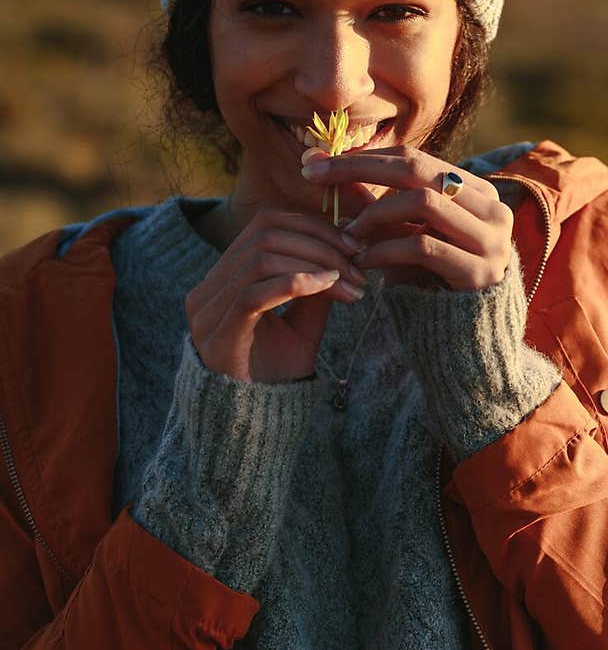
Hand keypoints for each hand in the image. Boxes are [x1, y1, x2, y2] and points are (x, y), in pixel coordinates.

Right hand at [185, 207, 368, 382]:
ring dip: (315, 263)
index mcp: (225, 277)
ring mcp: (207, 310)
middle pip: (265, 234)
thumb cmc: (275, 374)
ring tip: (349, 283)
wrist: (253, 425)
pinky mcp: (217, 333)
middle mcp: (209, 287)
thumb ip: (316, 288)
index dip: (313, 226)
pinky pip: (253, 293)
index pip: (266, 224)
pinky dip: (296, 282)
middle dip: (320, 244)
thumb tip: (346, 253)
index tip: (355, 247)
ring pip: (261, 257)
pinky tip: (328, 287)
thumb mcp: (303, 323)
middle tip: (359, 266)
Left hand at [302, 144, 512, 289]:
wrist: (465, 334)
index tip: (319, 163)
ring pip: (423, 202)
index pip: (414, 158)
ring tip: (348, 232)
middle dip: (360, 169)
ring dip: (375, 214)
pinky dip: (386, 250)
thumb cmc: (429, 277)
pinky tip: (363, 260)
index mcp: (476, 190)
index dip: (365, 157)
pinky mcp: (479, 272)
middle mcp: (491, 208)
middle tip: (316, 176)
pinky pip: (423, 248)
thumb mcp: (404, 235)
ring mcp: (490, 240)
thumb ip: (374, 204)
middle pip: (417, 170)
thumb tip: (319, 165)